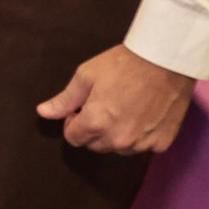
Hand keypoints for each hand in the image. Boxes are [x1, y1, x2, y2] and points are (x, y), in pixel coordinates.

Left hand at [37, 44, 195, 154]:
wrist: (165, 60)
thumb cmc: (123, 64)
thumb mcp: (87, 75)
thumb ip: (64, 99)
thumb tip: (43, 113)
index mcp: (96, 123)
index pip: (73, 138)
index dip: (73, 121)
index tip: (81, 107)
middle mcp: (118, 140)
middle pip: (95, 145)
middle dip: (93, 129)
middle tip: (103, 105)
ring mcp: (142, 144)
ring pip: (119, 148)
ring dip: (115, 134)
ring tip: (123, 108)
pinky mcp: (162, 143)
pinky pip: (143, 147)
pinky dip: (139, 136)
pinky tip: (142, 114)